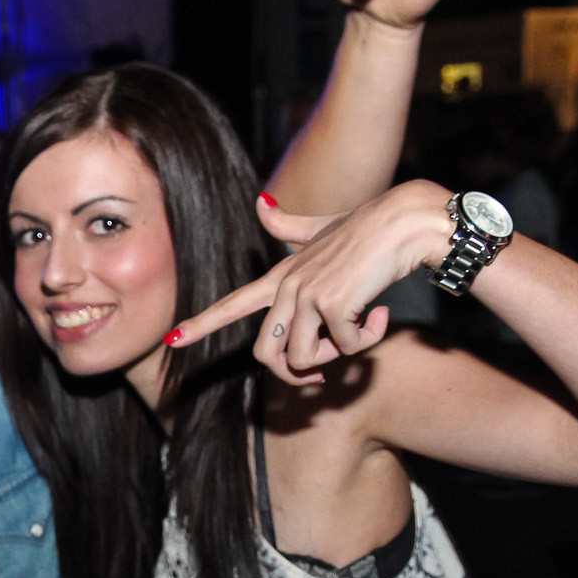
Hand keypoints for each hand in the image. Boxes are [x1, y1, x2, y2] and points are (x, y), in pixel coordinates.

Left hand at [168, 185, 450, 385]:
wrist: (405, 221)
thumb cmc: (368, 229)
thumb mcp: (321, 229)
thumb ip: (288, 225)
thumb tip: (260, 201)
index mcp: (281, 277)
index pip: (231, 303)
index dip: (201, 324)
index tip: (172, 340)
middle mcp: (287, 287)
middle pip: (267, 355)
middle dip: (296, 375)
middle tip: (325, 375)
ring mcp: (307, 295)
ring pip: (303, 358)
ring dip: (337, 356)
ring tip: (360, 329)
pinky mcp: (332, 304)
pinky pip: (345, 347)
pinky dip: (368, 340)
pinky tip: (381, 313)